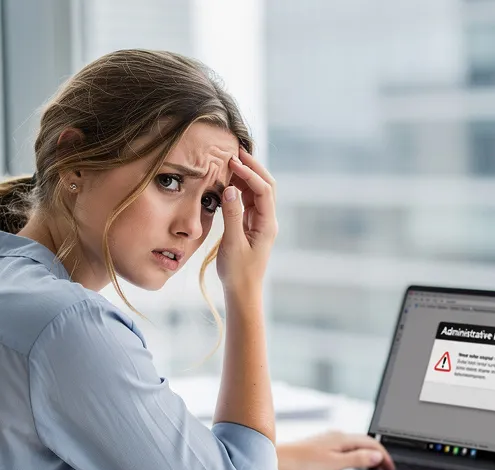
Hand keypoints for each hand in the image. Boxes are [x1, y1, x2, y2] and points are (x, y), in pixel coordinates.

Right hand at [217, 148, 276, 294]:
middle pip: (265, 186)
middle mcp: (267, 221)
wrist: (242, 293)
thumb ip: (232, 216)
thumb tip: (229, 189)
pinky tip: (227, 182)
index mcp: (267, 225)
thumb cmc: (238, 273)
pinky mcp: (251, 226)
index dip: (250, 173)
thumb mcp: (232, 244)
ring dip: (245, 177)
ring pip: (256, 192)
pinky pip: (247, 202)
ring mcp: (260, 223)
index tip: (233, 162)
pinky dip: (238, 189)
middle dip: (253, 168)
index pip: (263, 191)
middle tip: (236, 151)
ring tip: (229, 162)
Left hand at [277, 432, 396, 469]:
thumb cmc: (304, 462)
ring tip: (374, 466)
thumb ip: (357, 459)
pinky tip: (353, 461)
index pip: (372, 444)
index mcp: (343, 438)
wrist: (281, 459)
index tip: (390, 468)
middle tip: (386, 468)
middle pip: (366, 442)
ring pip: (356, 443)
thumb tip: (376, 456)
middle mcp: (337, 435)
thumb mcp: (335, 463)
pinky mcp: (323, 444)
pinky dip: (357, 453)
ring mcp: (329, 439)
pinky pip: (347, 446)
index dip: (384, 456)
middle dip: (379, 454)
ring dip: (368, 453)